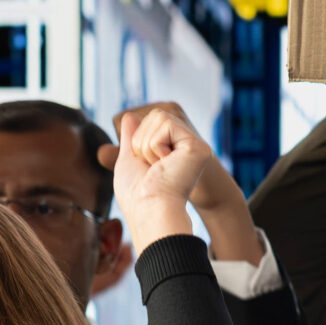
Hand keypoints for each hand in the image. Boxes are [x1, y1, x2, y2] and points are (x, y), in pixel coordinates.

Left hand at [101, 105, 211, 246]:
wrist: (150, 209)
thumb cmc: (137, 194)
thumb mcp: (128, 160)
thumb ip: (130, 137)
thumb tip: (128, 115)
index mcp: (171, 148)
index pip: (149, 121)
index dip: (138, 141)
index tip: (145, 168)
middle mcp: (185, 144)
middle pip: (154, 115)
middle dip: (142, 141)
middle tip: (152, 167)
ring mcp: (192, 144)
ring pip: (159, 117)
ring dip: (148, 144)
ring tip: (160, 166)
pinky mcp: (196, 145)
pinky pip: (166, 123)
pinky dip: (156, 145)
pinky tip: (166, 163)